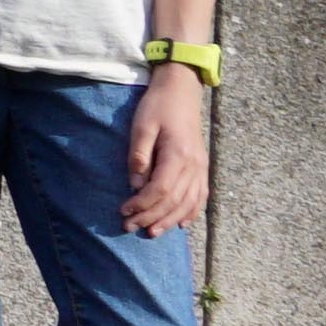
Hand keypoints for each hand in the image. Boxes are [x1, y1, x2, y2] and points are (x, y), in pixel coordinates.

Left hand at [122, 64, 212, 236]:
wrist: (181, 93)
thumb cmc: (157, 108)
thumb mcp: (141, 126)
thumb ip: (138, 155)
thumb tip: (135, 184)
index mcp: (178, 155)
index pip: (161, 189)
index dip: (142, 204)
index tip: (123, 211)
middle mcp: (194, 165)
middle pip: (174, 200)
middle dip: (152, 217)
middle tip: (130, 227)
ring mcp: (201, 167)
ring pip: (189, 202)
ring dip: (170, 220)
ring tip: (152, 232)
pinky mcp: (202, 167)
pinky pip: (201, 196)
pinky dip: (191, 212)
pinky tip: (181, 224)